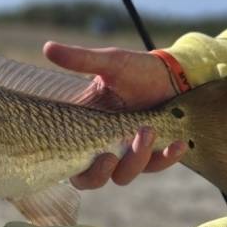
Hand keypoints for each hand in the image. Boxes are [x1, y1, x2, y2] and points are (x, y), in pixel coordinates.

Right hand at [44, 42, 187, 189]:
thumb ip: (80, 60)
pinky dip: (168, 157)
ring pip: (126, 175)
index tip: (85, 154)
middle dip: (101, 173)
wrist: (171, 73)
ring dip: (137, 157)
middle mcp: (104, 148)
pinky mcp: (155, 153)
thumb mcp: (109, 63)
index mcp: (86, 132)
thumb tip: (46, 47)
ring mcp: (129, 154)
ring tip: (148, 129)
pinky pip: (159, 165)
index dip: (76, 169)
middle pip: (93, 180)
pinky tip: (179, 143)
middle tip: (109, 155)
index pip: (72, 165)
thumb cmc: (136, 69)